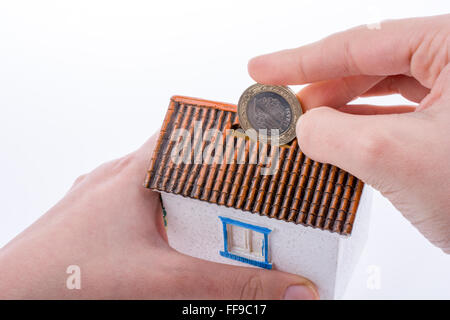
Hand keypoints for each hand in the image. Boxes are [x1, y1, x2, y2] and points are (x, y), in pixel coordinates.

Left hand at [0, 135, 317, 298]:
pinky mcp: (96, 217)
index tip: (259, 147)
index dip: (225, 134)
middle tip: (251, 193)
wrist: (10, 296)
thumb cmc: (66, 280)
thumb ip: (229, 286)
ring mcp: (104, 196)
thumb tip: (289, 287)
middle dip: (216, 174)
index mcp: (134, 172)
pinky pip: (139, 203)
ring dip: (190, 197)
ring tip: (221, 217)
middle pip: (180, 159)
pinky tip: (175, 237)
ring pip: (159, 183)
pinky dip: (165, 214)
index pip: (189, 132)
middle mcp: (118, 176)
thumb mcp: (163, 282)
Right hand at [248, 14, 449, 252]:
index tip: (262, 68)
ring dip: (339, 108)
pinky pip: (398, 115)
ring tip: (304, 124)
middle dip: (319, 87)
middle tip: (279, 106)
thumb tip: (303, 125)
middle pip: (371, 64)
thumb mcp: (391, 156)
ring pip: (384, 91)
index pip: (361, 42)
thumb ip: (331, 132)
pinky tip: (338, 138)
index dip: (301, 59)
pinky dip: (363, 127)